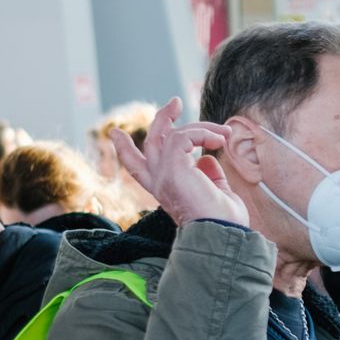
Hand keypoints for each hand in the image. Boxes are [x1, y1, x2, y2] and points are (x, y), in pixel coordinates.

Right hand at [111, 98, 248, 227]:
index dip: (126, 149)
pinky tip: (219, 140)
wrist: (223, 236)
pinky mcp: (173, 167)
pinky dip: (203, 132)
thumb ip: (209, 175)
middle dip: (160, 120)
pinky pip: (183, 135)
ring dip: (200, 127)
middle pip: (149, 144)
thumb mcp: (216, 194)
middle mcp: (159, 181)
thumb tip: (207, 159)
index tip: (115, 133)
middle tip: (174, 102)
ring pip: (168, 134)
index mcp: (166, 189)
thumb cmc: (224, 222)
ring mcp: (163, 174)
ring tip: (224, 132)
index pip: (138, 167)